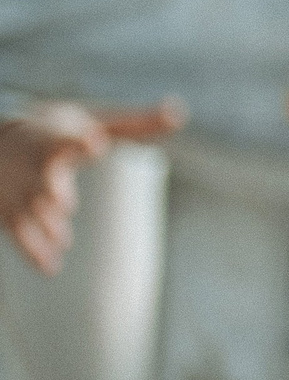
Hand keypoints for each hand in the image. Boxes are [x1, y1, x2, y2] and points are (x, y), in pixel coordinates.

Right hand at [0, 98, 185, 274]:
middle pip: (40, 175)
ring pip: (28, 207)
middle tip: (65, 203)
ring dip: (44, 224)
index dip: (78, 141)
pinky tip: (49, 267)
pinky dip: (31, 250)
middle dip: (49, 188)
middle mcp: (33, 162)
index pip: (65, 137)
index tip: (94, 143)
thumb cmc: (60, 131)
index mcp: (58, 136)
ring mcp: (17, 187)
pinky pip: (15, 231)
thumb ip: (136, 122)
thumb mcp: (95, 120)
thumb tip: (180, 112)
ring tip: (64, 239)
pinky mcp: (7, 209)